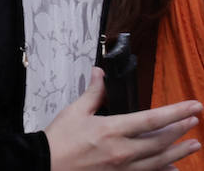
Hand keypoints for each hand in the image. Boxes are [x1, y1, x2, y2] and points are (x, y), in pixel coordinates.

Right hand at [47, 68, 200, 169]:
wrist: (46, 164)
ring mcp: (123, 168)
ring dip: (180, 151)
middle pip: (161, 141)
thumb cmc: (59, 139)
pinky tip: (173, 168)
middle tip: (194, 120)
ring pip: (160, 160)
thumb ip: (93, 93)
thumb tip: (100, 73)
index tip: (194, 106)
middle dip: (180, 130)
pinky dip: (163, 170)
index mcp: (111, 130)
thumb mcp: (74, 111)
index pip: (152, 119)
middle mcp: (122, 151)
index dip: (176, 112)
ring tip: (194, 144)